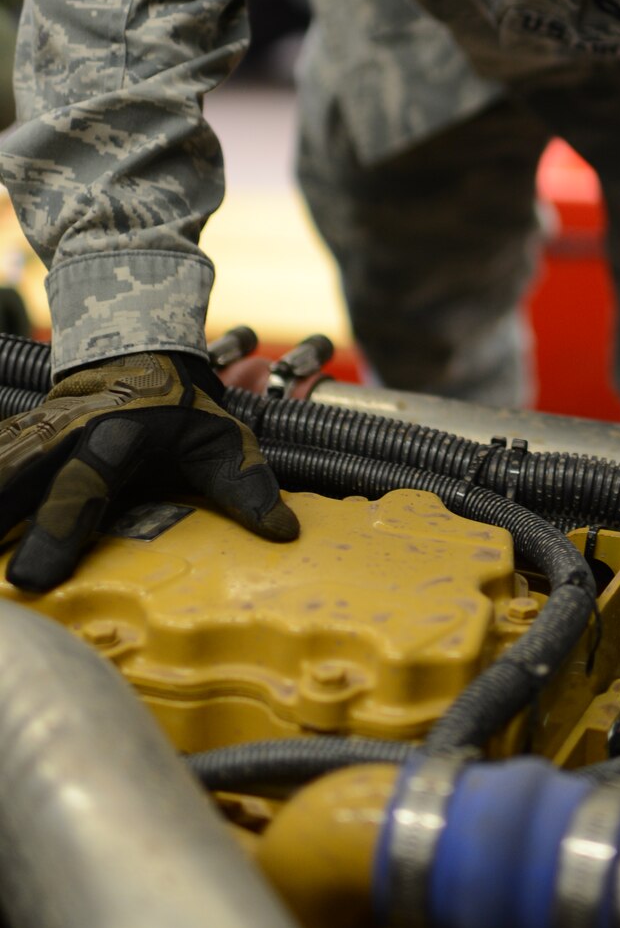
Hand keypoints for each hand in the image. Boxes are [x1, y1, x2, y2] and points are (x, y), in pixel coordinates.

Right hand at [0, 351, 297, 591]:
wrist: (138, 351)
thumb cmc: (183, 409)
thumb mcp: (223, 440)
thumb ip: (248, 487)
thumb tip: (283, 532)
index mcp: (115, 440)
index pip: (82, 491)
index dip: (58, 531)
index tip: (35, 577)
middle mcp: (63, 436)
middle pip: (14, 478)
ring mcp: (32, 434)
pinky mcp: (14, 438)